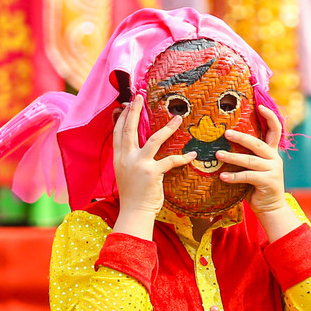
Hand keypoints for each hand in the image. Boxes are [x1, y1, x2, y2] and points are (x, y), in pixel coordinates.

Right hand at [112, 94, 194, 218]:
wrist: (134, 212)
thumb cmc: (134, 195)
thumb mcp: (125, 173)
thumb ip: (129, 159)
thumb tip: (137, 148)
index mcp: (118, 158)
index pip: (118, 133)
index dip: (122, 117)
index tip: (127, 104)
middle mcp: (126, 158)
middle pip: (129, 129)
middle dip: (135, 111)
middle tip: (139, 97)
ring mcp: (138, 164)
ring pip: (153, 139)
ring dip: (168, 128)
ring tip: (178, 118)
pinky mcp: (152, 172)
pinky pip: (170, 160)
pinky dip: (183, 158)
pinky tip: (192, 154)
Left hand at [217, 105, 287, 214]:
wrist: (271, 208)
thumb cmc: (256, 187)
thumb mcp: (253, 169)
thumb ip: (246, 157)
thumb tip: (223, 144)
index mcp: (272, 152)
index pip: (275, 130)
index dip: (270, 117)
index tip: (260, 106)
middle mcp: (274, 158)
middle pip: (258, 143)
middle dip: (241, 137)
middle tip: (226, 132)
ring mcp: (273, 170)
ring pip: (250, 160)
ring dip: (233, 157)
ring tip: (218, 154)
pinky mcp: (268, 182)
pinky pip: (248, 177)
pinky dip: (234, 176)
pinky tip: (222, 176)